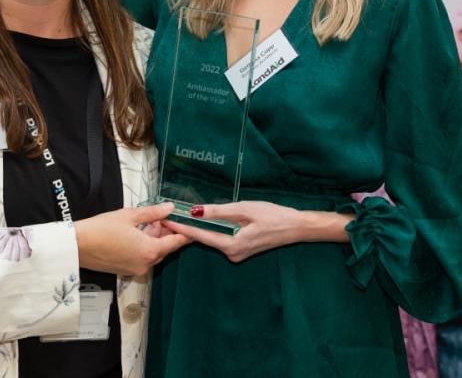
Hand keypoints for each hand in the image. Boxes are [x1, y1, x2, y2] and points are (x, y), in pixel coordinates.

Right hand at [74, 203, 189, 275]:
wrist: (77, 246)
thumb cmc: (102, 228)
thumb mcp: (129, 216)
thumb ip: (153, 213)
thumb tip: (170, 207)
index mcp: (150, 250)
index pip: (176, 242)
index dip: (185, 231)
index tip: (190, 222)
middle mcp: (146, 263)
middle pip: (166, 249)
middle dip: (168, 233)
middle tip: (167, 217)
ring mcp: (135, 269)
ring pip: (154, 253)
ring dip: (156, 239)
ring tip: (151, 222)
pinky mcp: (125, 270)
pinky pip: (143, 258)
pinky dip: (145, 246)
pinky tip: (139, 233)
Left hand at [162, 201, 350, 262]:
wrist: (296, 227)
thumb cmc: (273, 216)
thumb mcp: (245, 209)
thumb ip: (219, 211)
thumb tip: (196, 211)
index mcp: (231, 245)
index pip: (199, 236)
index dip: (181, 227)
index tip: (165, 220)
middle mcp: (231, 253)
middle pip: (204, 239)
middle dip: (187, 228)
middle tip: (169, 216)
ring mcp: (237, 254)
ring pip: (213, 238)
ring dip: (200, 228)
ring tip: (182, 216)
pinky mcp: (242, 250)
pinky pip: (222, 238)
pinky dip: (213, 230)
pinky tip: (206, 220)